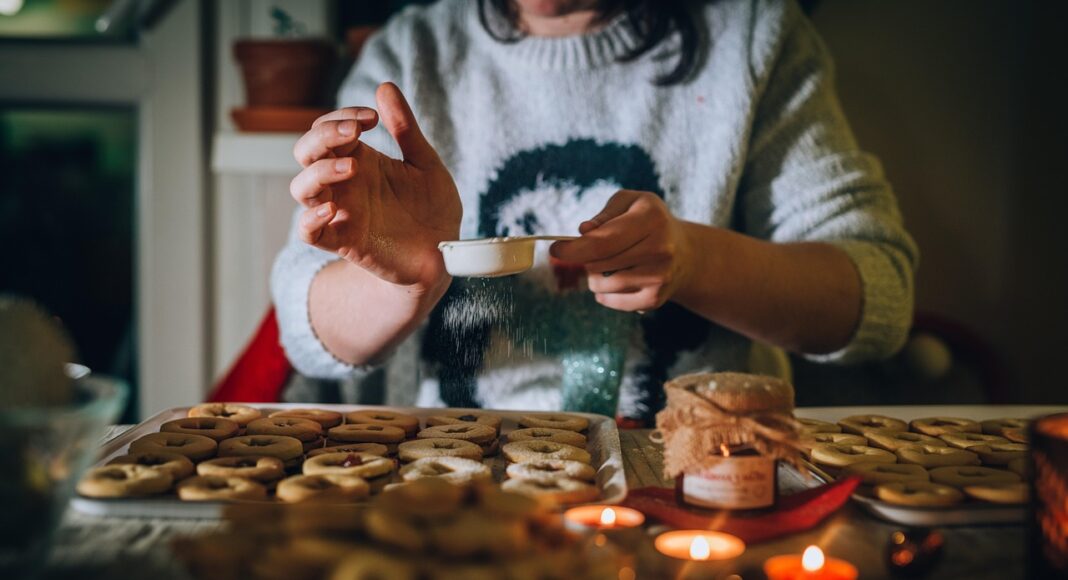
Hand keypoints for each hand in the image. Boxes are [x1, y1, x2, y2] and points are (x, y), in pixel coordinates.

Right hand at [290, 82, 460, 288]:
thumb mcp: (425, 163)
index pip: (328, 128)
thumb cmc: (433, 207)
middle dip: (323, 136)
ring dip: (319, 172)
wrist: (444, 254)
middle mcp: (344, 183)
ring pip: (302, 188)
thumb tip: (385, 86)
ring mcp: (341, 211)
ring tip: (353, 167)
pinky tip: (333, 208)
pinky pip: (308, 232)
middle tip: (355, 134)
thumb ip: (406, 129)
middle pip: (306, 152)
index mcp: (359, 159)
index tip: (373, 118)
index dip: (341, 116)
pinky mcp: (343, 241)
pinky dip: (311, 219)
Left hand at [550, 190, 694, 311]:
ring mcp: (660, 278)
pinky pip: (611, 301)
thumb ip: (605, 215)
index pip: (603, 241)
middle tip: (593, 252)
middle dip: (585, 259)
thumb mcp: (630, 203)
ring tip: (610, 264)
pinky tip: (619, 279)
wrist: (684, 253)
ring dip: (595, 276)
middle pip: (598, 264)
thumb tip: (584, 232)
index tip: (555, 249)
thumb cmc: (647, 221)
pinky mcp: (655, 300)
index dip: (573, 248)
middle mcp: (660, 249)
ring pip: (602, 285)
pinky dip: (606, 293)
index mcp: (651, 219)